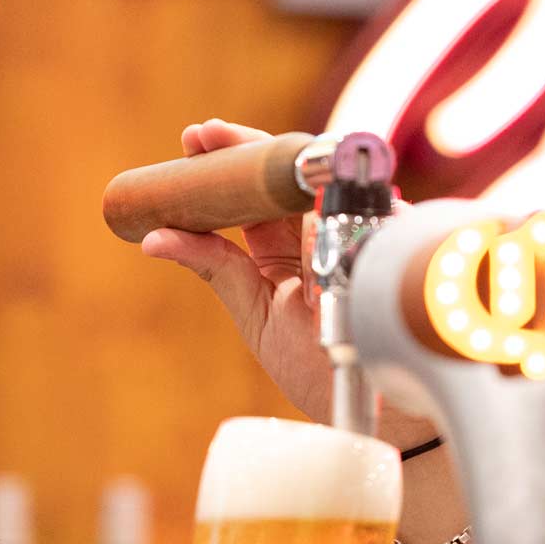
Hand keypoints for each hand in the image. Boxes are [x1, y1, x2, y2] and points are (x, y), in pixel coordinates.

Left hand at [138, 118, 438, 450]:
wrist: (371, 409)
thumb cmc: (318, 366)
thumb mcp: (255, 313)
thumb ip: (215, 268)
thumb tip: (154, 239)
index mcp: (287, 246)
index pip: (256, 191)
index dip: (227, 163)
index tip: (194, 140)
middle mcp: (322, 231)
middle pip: (285, 174)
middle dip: (243, 147)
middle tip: (203, 133)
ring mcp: (357, 230)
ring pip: (320, 174)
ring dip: (274, 156)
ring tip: (227, 142)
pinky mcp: (390, 238)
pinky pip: (361, 197)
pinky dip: (328, 180)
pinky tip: (291, 169)